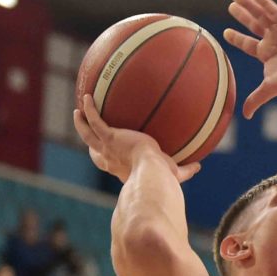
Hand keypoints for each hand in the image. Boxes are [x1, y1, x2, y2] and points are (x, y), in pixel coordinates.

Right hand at [74, 95, 200, 182]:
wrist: (152, 173)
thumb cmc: (162, 177)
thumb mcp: (174, 173)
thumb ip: (186, 171)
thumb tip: (199, 166)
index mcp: (121, 168)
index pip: (110, 164)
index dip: (105, 159)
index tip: (105, 154)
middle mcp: (111, 160)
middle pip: (94, 151)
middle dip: (89, 141)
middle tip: (86, 131)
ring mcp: (107, 148)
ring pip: (87, 135)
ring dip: (81, 124)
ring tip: (77, 112)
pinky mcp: (109, 138)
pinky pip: (95, 121)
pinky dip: (90, 110)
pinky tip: (87, 98)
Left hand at [224, 0, 276, 118]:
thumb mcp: (269, 89)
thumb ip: (256, 99)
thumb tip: (245, 115)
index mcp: (266, 54)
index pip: (248, 44)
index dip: (236, 38)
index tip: (225, 32)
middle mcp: (273, 41)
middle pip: (254, 25)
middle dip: (242, 16)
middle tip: (231, 6)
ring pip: (262, 15)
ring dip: (250, 6)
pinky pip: (275, 11)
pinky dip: (265, 2)